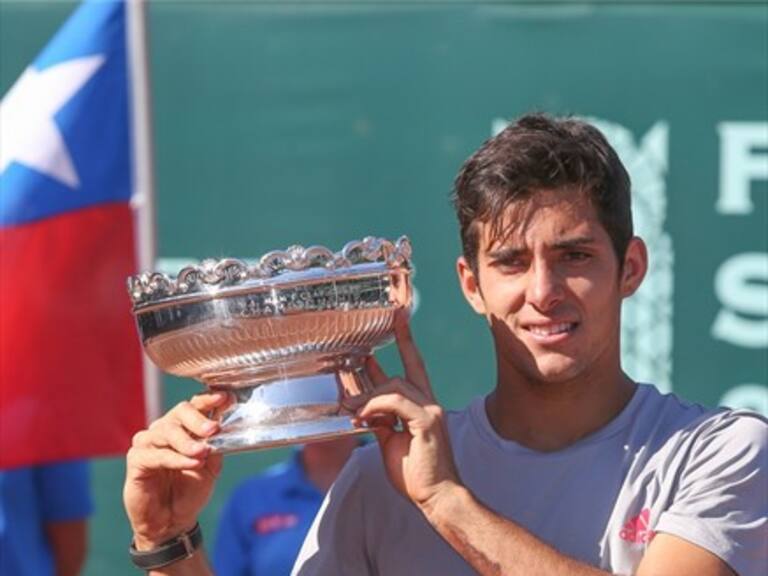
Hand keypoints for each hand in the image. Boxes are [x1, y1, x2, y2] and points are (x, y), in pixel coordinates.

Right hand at [123, 392, 227, 548]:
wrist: (172, 521)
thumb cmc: (190, 490)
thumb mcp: (211, 467)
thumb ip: (216, 446)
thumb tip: (223, 426)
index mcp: (184, 427)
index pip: (195, 405)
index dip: (208, 400)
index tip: (224, 397)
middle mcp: (164, 429)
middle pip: (180, 412)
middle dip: (198, 419)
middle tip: (213, 428)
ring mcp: (148, 443)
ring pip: (166, 431)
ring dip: (187, 442)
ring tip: (203, 452)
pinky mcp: (136, 460)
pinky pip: (155, 454)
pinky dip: (175, 458)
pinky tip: (191, 462)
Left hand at [356, 312, 460, 513]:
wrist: (436, 495)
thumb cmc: (416, 472)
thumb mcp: (390, 440)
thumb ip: (379, 419)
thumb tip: (362, 404)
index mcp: (423, 405)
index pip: (414, 365)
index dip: (406, 341)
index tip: (398, 319)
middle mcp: (430, 402)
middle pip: (406, 368)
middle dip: (386, 354)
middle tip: (359, 349)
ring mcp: (431, 410)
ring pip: (395, 385)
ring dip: (367, 393)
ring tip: (349, 404)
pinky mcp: (427, 422)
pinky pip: (396, 402)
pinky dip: (375, 405)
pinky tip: (362, 415)